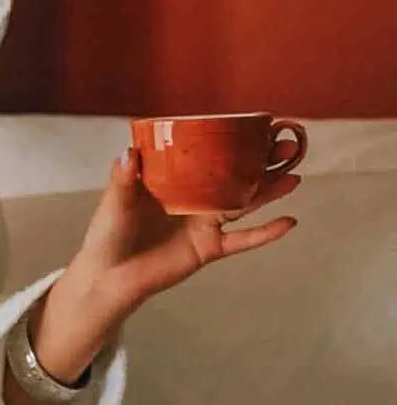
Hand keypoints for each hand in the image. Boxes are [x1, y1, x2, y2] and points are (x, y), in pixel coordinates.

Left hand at [58, 144, 300, 328]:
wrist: (109, 277)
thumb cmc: (108, 235)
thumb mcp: (114, 202)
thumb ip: (122, 179)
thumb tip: (129, 151)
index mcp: (172, 181)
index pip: (205, 156)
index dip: (228, 142)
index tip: (252, 126)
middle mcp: (193, 199)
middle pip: (233, 177)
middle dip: (259, 162)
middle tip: (285, 146)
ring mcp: (203, 224)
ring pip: (243, 203)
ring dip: (268, 191)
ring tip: (294, 176)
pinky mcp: (208, 248)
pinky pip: (241, 240)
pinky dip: (265, 233)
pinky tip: (289, 222)